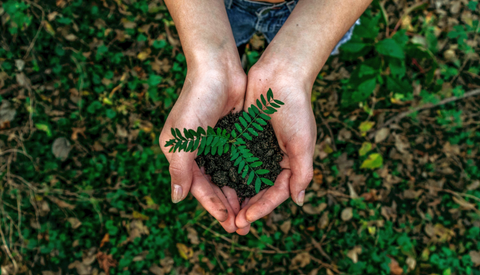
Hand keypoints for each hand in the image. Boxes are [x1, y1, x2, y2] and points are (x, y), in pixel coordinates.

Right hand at [159, 64, 245, 232]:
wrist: (218, 68)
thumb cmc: (197, 100)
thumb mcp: (183, 137)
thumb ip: (180, 169)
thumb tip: (177, 199)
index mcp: (180, 154)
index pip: (197, 187)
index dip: (212, 206)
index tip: (228, 223)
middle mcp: (197, 152)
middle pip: (213, 186)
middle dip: (226, 206)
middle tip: (242, 226)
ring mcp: (215, 144)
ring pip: (227, 177)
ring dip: (237, 195)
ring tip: (250, 214)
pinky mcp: (231, 136)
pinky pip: (238, 162)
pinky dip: (245, 176)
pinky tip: (257, 189)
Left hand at [235, 60, 315, 234]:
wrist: (280, 75)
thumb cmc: (295, 108)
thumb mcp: (303, 142)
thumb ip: (302, 172)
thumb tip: (298, 201)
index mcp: (290, 163)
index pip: (275, 193)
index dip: (261, 208)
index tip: (245, 219)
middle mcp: (272, 159)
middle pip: (258, 190)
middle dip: (246, 208)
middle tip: (232, 225)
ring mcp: (256, 148)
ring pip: (243, 178)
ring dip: (234, 195)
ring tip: (222, 211)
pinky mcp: (242, 137)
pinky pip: (233, 159)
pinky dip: (226, 173)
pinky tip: (214, 184)